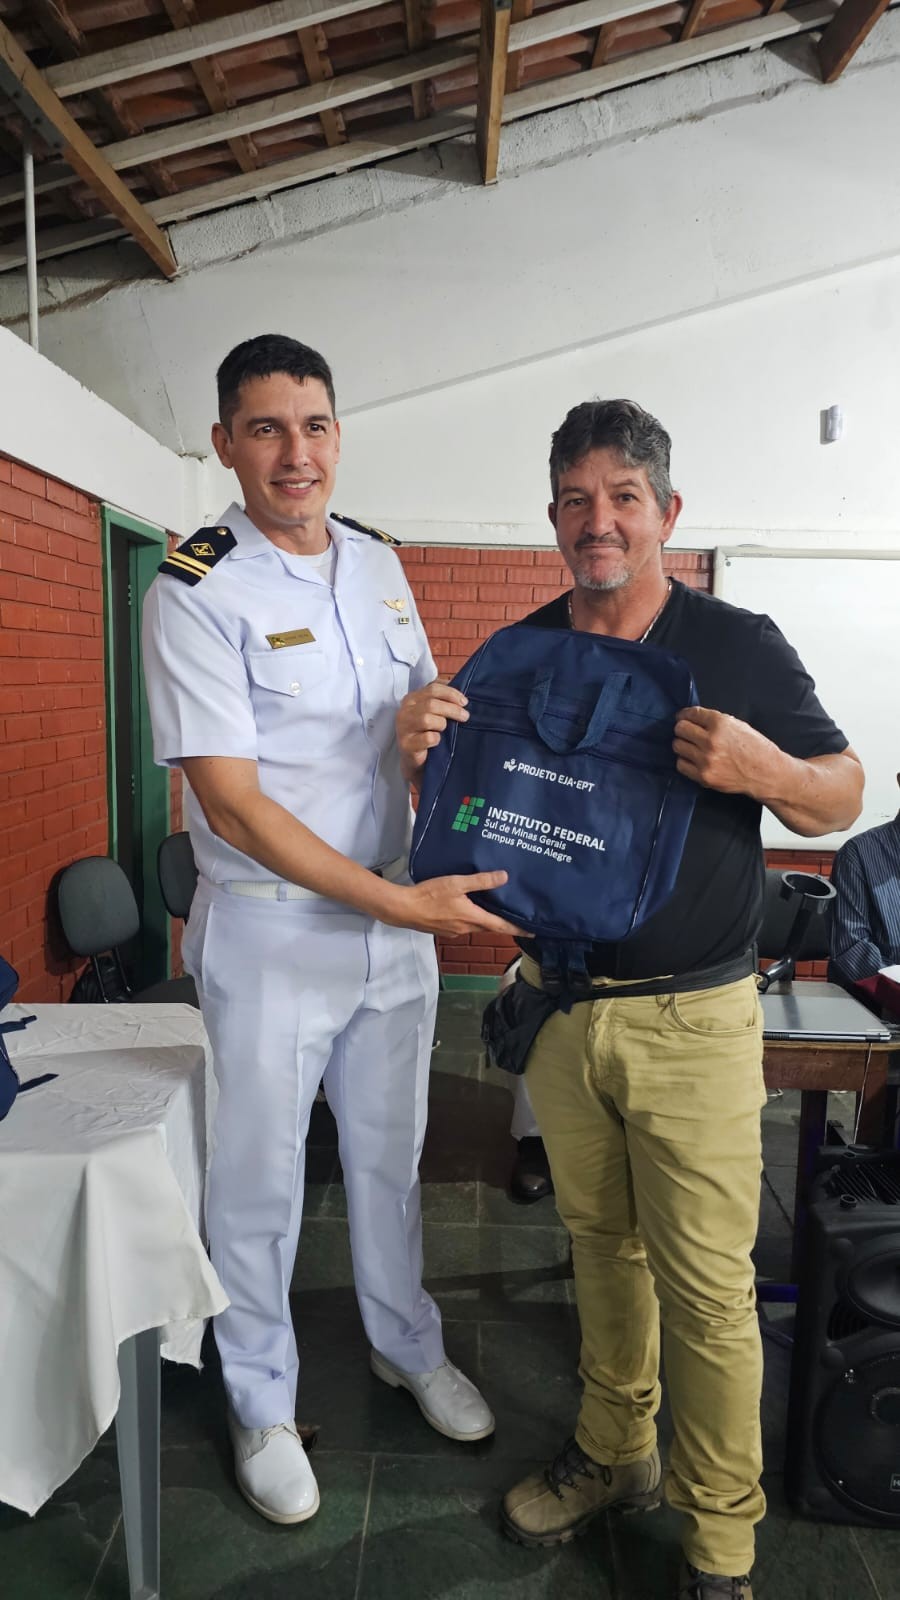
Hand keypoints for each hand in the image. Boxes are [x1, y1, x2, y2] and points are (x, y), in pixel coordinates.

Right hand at [381, 871, 523, 938]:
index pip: (501, 926)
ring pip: (476, 926)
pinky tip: (466, 908)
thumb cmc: (429, 895)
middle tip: (515, 916)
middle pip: (489, 927)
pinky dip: (470, 918)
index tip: (533, 932)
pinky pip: (463, 925)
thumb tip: (504, 877)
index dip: (518, 929)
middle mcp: (466, 928)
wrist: (403, 909)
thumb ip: (480, 880)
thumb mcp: (456, 883)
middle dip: (502, 923)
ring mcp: (454, 931)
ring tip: (492, 909)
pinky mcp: (444, 929)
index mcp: (472, 918)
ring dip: (485, 920)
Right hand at [396, 680, 468, 782]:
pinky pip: (427, 738)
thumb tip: (461, 695)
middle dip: (452, 709)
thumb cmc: (426, 733)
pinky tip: (437, 741)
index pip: (433, 688)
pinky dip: (436, 739)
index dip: (451, 694)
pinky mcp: (406, 745)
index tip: (464, 702)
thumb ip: (442, 700)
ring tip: (446, 730)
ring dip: (442, 724)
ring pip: (427, 719)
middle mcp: (405, 712)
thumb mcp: (432, 713)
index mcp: (411, 699)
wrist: (415, 760)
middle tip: (465, 716)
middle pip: (431, 704)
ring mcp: (403, 729)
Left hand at [673, 706, 782, 796]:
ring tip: (692, 747)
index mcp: (720, 723)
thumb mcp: (738, 725)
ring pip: (678, 746)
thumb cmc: (756, 748)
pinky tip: (694, 760)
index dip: (684, 715)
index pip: (691, 714)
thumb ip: (715, 721)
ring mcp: (706, 760)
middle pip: (680, 729)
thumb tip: (694, 719)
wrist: (766, 773)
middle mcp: (711, 740)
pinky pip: (681, 764)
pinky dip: (685, 761)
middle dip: (682, 729)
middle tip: (687, 732)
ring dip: (683, 745)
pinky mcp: (704, 776)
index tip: (682, 717)